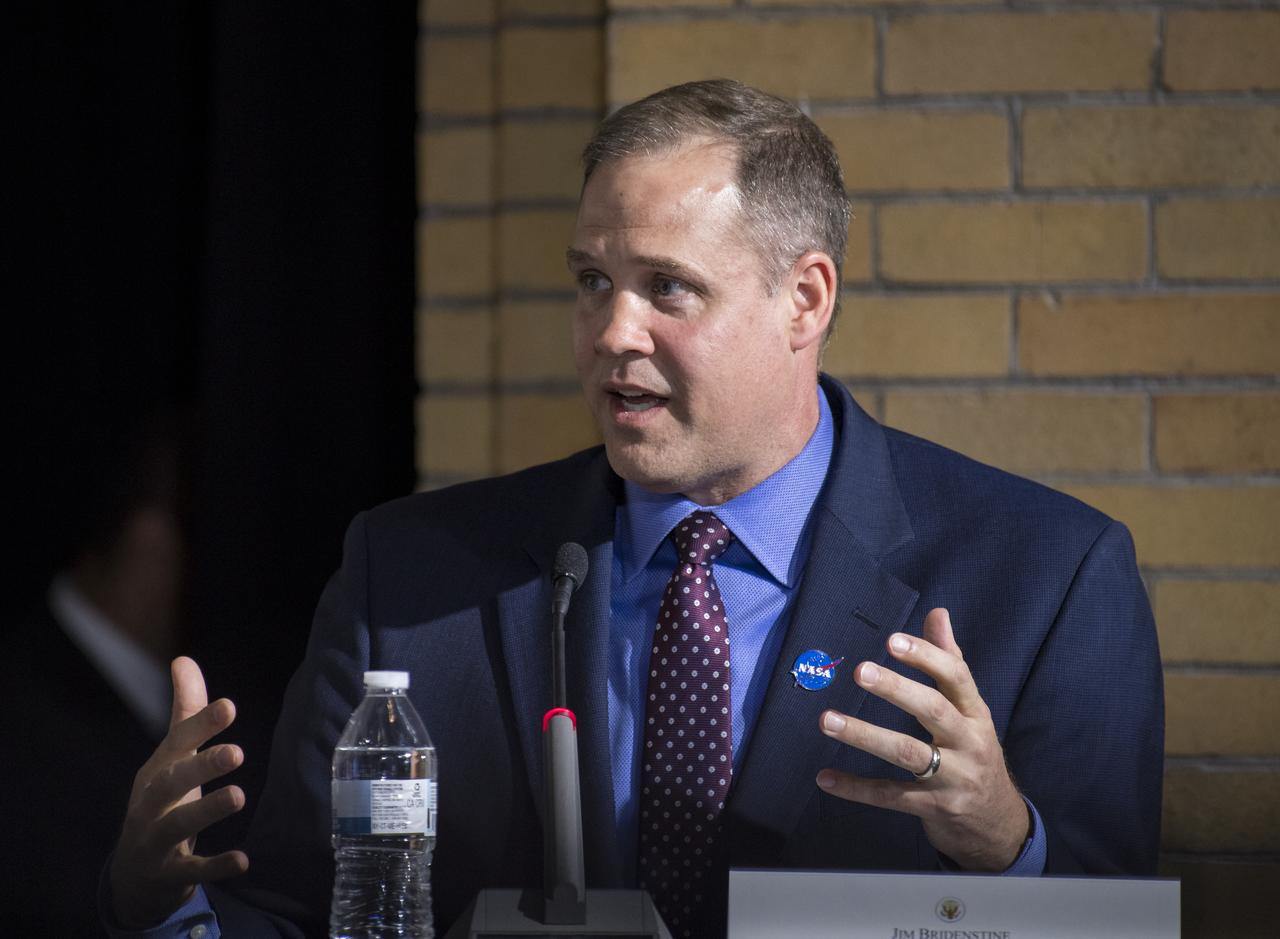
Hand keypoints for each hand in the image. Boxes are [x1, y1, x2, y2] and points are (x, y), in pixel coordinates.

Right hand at [109, 657, 249, 926]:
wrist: (134, 874)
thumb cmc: (161, 803)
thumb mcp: (171, 758)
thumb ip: (186, 713)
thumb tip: (183, 659)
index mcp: (157, 770)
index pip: (178, 742)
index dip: (201, 724)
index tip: (229, 706)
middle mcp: (151, 803)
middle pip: (171, 782)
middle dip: (201, 766)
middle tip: (237, 751)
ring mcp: (155, 840)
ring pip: (177, 825)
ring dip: (207, 810)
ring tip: (239, 795)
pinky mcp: (168, 874)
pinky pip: (191, 870)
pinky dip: (215, 866)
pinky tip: (243, 861)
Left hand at [814, 608, 1028, 870]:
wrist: (997, 823)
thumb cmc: (974, 752)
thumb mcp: (970, 710)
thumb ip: (951, 662)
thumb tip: (938, 614)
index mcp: (976, 713)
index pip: (956, 677)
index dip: (926, 656)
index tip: (892, 641)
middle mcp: (968, 742)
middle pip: (933, 710)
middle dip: (897, 689)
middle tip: (859, 671)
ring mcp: (953, 778)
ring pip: (907, 754)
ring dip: (865, 735)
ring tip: (826, 719)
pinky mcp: (933, 808)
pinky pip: (891, 797)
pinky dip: (856, 789)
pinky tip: (825, 778)